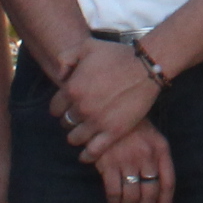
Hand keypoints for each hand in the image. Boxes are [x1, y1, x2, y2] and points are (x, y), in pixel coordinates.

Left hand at [53, 38, 161, 152]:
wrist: (147, 67)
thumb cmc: (118, 55)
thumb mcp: (87, 46)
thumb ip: (66, 58)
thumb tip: (60, 76)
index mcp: (72, 88)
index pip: (55, 108)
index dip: (61, 108)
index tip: (68, 107)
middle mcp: (81, 108)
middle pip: (65, 123)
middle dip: (70, 121)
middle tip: (78, 119)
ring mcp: (97, 122)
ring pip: (75, 139)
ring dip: (77, 137)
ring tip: (83, 133)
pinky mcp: (113, 132)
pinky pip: (93, 151)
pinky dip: (87, 155)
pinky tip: (86, 155)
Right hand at [95, 121, 175, 202]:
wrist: (108, 110)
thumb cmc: (132, 126)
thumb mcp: (152, 137)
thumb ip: (157, 159)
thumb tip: (157, 188)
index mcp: (161, 150)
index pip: (168, 182)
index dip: (165, 202)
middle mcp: (147, 157)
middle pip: (150, 193)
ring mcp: (128, 160)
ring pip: (132, 196)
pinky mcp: (108, 163)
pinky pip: (114, 191)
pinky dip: (114, 201)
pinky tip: (113, 202)